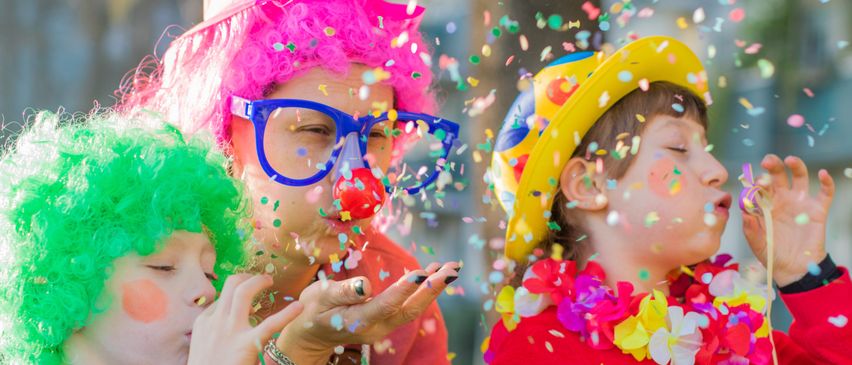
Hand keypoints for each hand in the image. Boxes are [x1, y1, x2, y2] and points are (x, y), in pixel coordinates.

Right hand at [187, 274, 302, 364]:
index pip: (223, 297)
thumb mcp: (205, 345)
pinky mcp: (247, 345)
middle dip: (247, 277)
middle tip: (262, 280)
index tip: (248, 294)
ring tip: (270, 281)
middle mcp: (215, 321)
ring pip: (243, 292)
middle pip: (231, 285)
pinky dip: (287, 314)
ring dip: (259, 281)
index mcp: (204, 322)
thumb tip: (237, 319)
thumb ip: (218, 330)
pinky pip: (270, 324)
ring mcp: (230, 331)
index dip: (236, 291)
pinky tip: (299, 307)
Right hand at [275, 262, 459, 363]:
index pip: (386, 305)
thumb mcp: (319, 298)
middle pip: (410, 310)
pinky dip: (423, 290)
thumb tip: (366, 285)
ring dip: (433, 288)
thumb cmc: (312, 311)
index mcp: (358, 320)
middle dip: (433, 289)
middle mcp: (376, 327)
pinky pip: (408, 307)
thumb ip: (343, 292)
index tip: (421, 273)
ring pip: (413, 309)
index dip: (404, 289)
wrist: (311, 334)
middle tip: (452, 269)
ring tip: (450, 267)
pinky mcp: (386, 321)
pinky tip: (432, 273)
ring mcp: (383, 327)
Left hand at [742, 154, 834, 286]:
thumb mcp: (757, 243)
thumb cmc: (771, 254)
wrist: (793, 269)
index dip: (757, 182)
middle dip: (772, 166)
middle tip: (768, 161)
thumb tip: (744, 212)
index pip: (759, 187)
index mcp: (764, 204)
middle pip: (777, 176)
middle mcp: (781, 199)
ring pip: (799, 177)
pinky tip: (822, 174)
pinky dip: (826, 182)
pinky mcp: (818, 210)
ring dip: (796, 166)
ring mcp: (800, 202)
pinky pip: (825, 193)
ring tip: (790, 160)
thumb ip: (750, 228)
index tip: (755, 181)